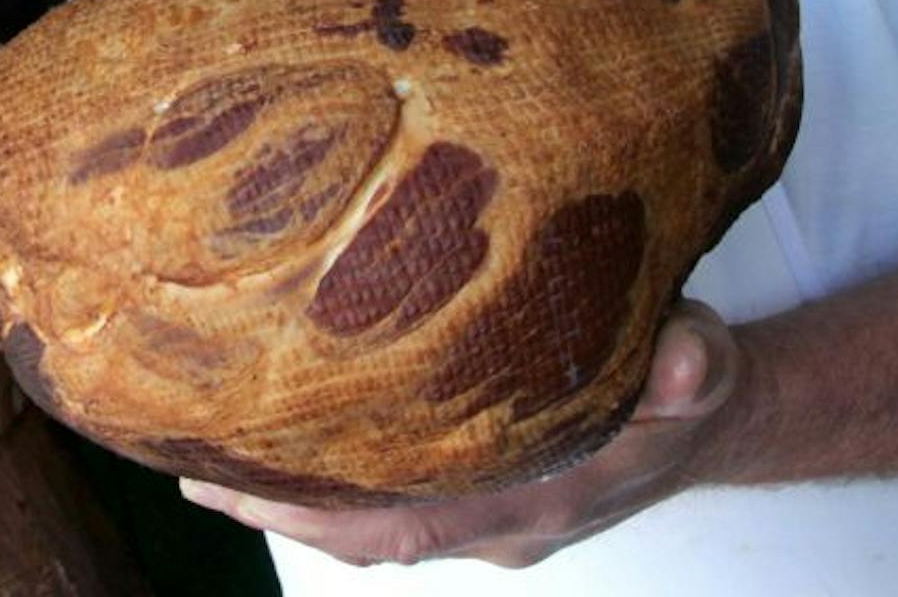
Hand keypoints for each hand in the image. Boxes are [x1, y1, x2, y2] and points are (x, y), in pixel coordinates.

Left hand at [178, 300, 741, 568]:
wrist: (707, 415)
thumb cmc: (689, 377)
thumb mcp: (706, 361)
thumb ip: (695, 364)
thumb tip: (687, 362)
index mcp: (543, 497)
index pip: (420, 524)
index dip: (332, 513)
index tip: (249, 486)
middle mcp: (504, 519)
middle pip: (370, 536)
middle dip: (279, 512)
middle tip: (190, 471)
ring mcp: (489, 513)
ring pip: (370, 524)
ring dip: (287, 501)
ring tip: (199, 462)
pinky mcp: (478, 491)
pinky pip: (387, 500)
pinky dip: (325, 485)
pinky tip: (268, 447)